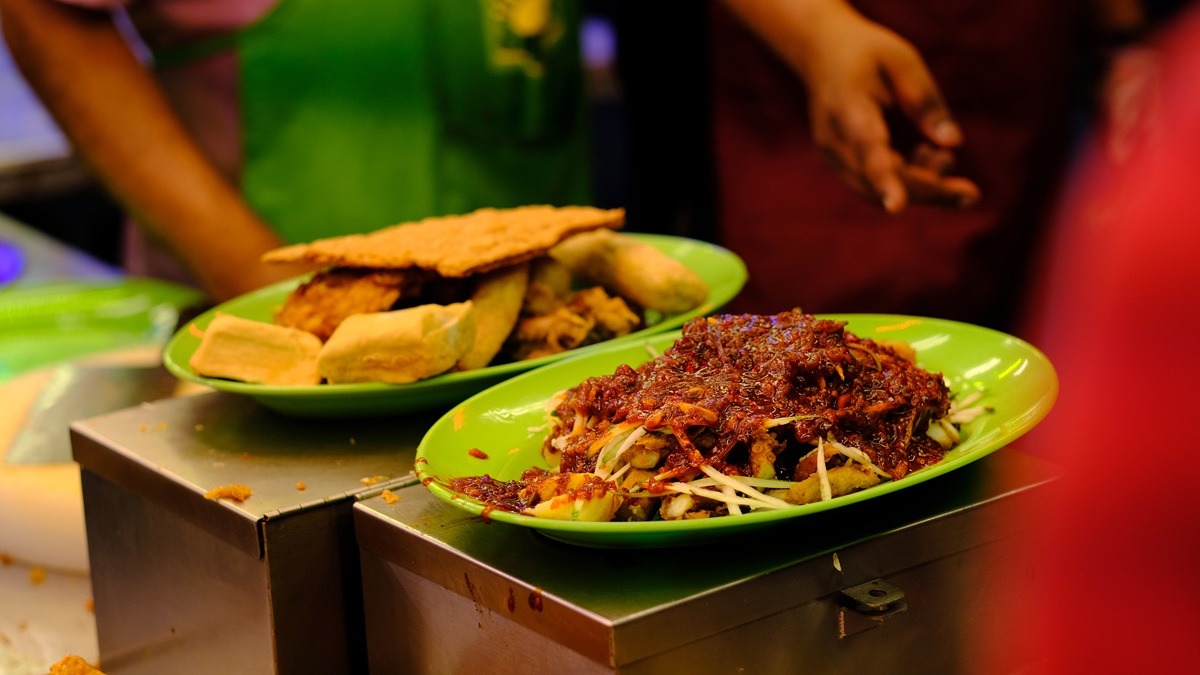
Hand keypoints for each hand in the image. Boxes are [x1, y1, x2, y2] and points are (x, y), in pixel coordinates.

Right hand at [798, 5, 979, 212]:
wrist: (821, 55)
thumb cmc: (868, 53)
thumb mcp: (904, 62)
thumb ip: (927, 103)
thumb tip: (953, 145)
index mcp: (847, 106)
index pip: (866, 147)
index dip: (883, 178)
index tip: (895, 207)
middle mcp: (834, 139)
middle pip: (879, 180)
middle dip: (927, 190)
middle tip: (970, 194)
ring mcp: (833, 157)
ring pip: (877, 192)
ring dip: (920, 185)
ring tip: (944, 157)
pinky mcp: (840, 166)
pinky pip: (874, 186)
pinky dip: (907, 180)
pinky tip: (925, 155)